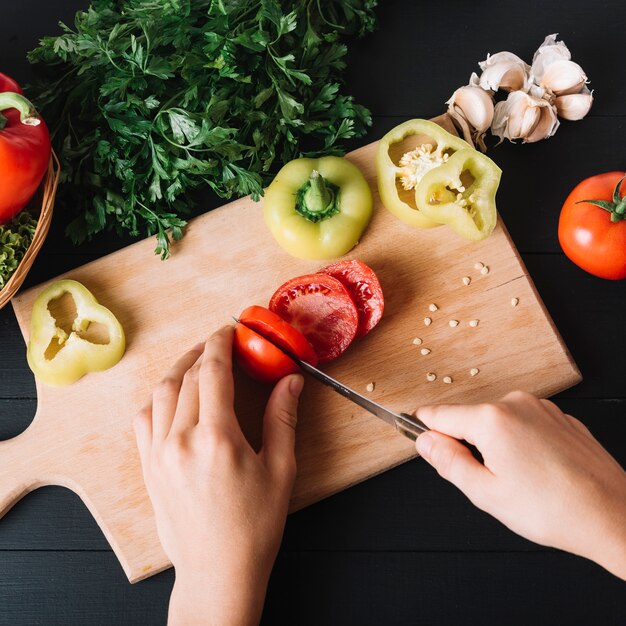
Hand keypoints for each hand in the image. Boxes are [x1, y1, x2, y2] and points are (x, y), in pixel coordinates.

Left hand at [133, 326, 303, 625]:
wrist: (217, 572)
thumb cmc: (253, 527)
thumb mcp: (279, 469)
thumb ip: (283, 418)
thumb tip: (290, 381)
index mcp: (216, 438)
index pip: (212, 372)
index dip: (220, 344)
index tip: (229, 330)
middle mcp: (181, 440)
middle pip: (186, 377)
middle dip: (203, 351)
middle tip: (221, 343)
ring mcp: (158, 454)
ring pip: (161, 392)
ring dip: (178, 369)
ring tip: (197, 361)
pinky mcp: (148, 467)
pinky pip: (144, 418)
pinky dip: (158, 397)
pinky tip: (172, 394)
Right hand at [415, 391, 625, 579]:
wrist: (613, 515)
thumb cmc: (553, 509)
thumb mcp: (485, 493)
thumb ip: (447, 462)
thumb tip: (425, 441)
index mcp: (490, 420)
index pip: (439, 414)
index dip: (422, 427)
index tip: (413, 433)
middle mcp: (514, 404)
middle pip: (469, 419)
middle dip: (467, 444)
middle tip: (485, 480)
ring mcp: (541, 408)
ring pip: (498, 423)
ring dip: (496, 445)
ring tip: (519, 480)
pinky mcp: (560, 417)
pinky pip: (525, 425)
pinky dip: (521, 443)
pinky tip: (538, 472)